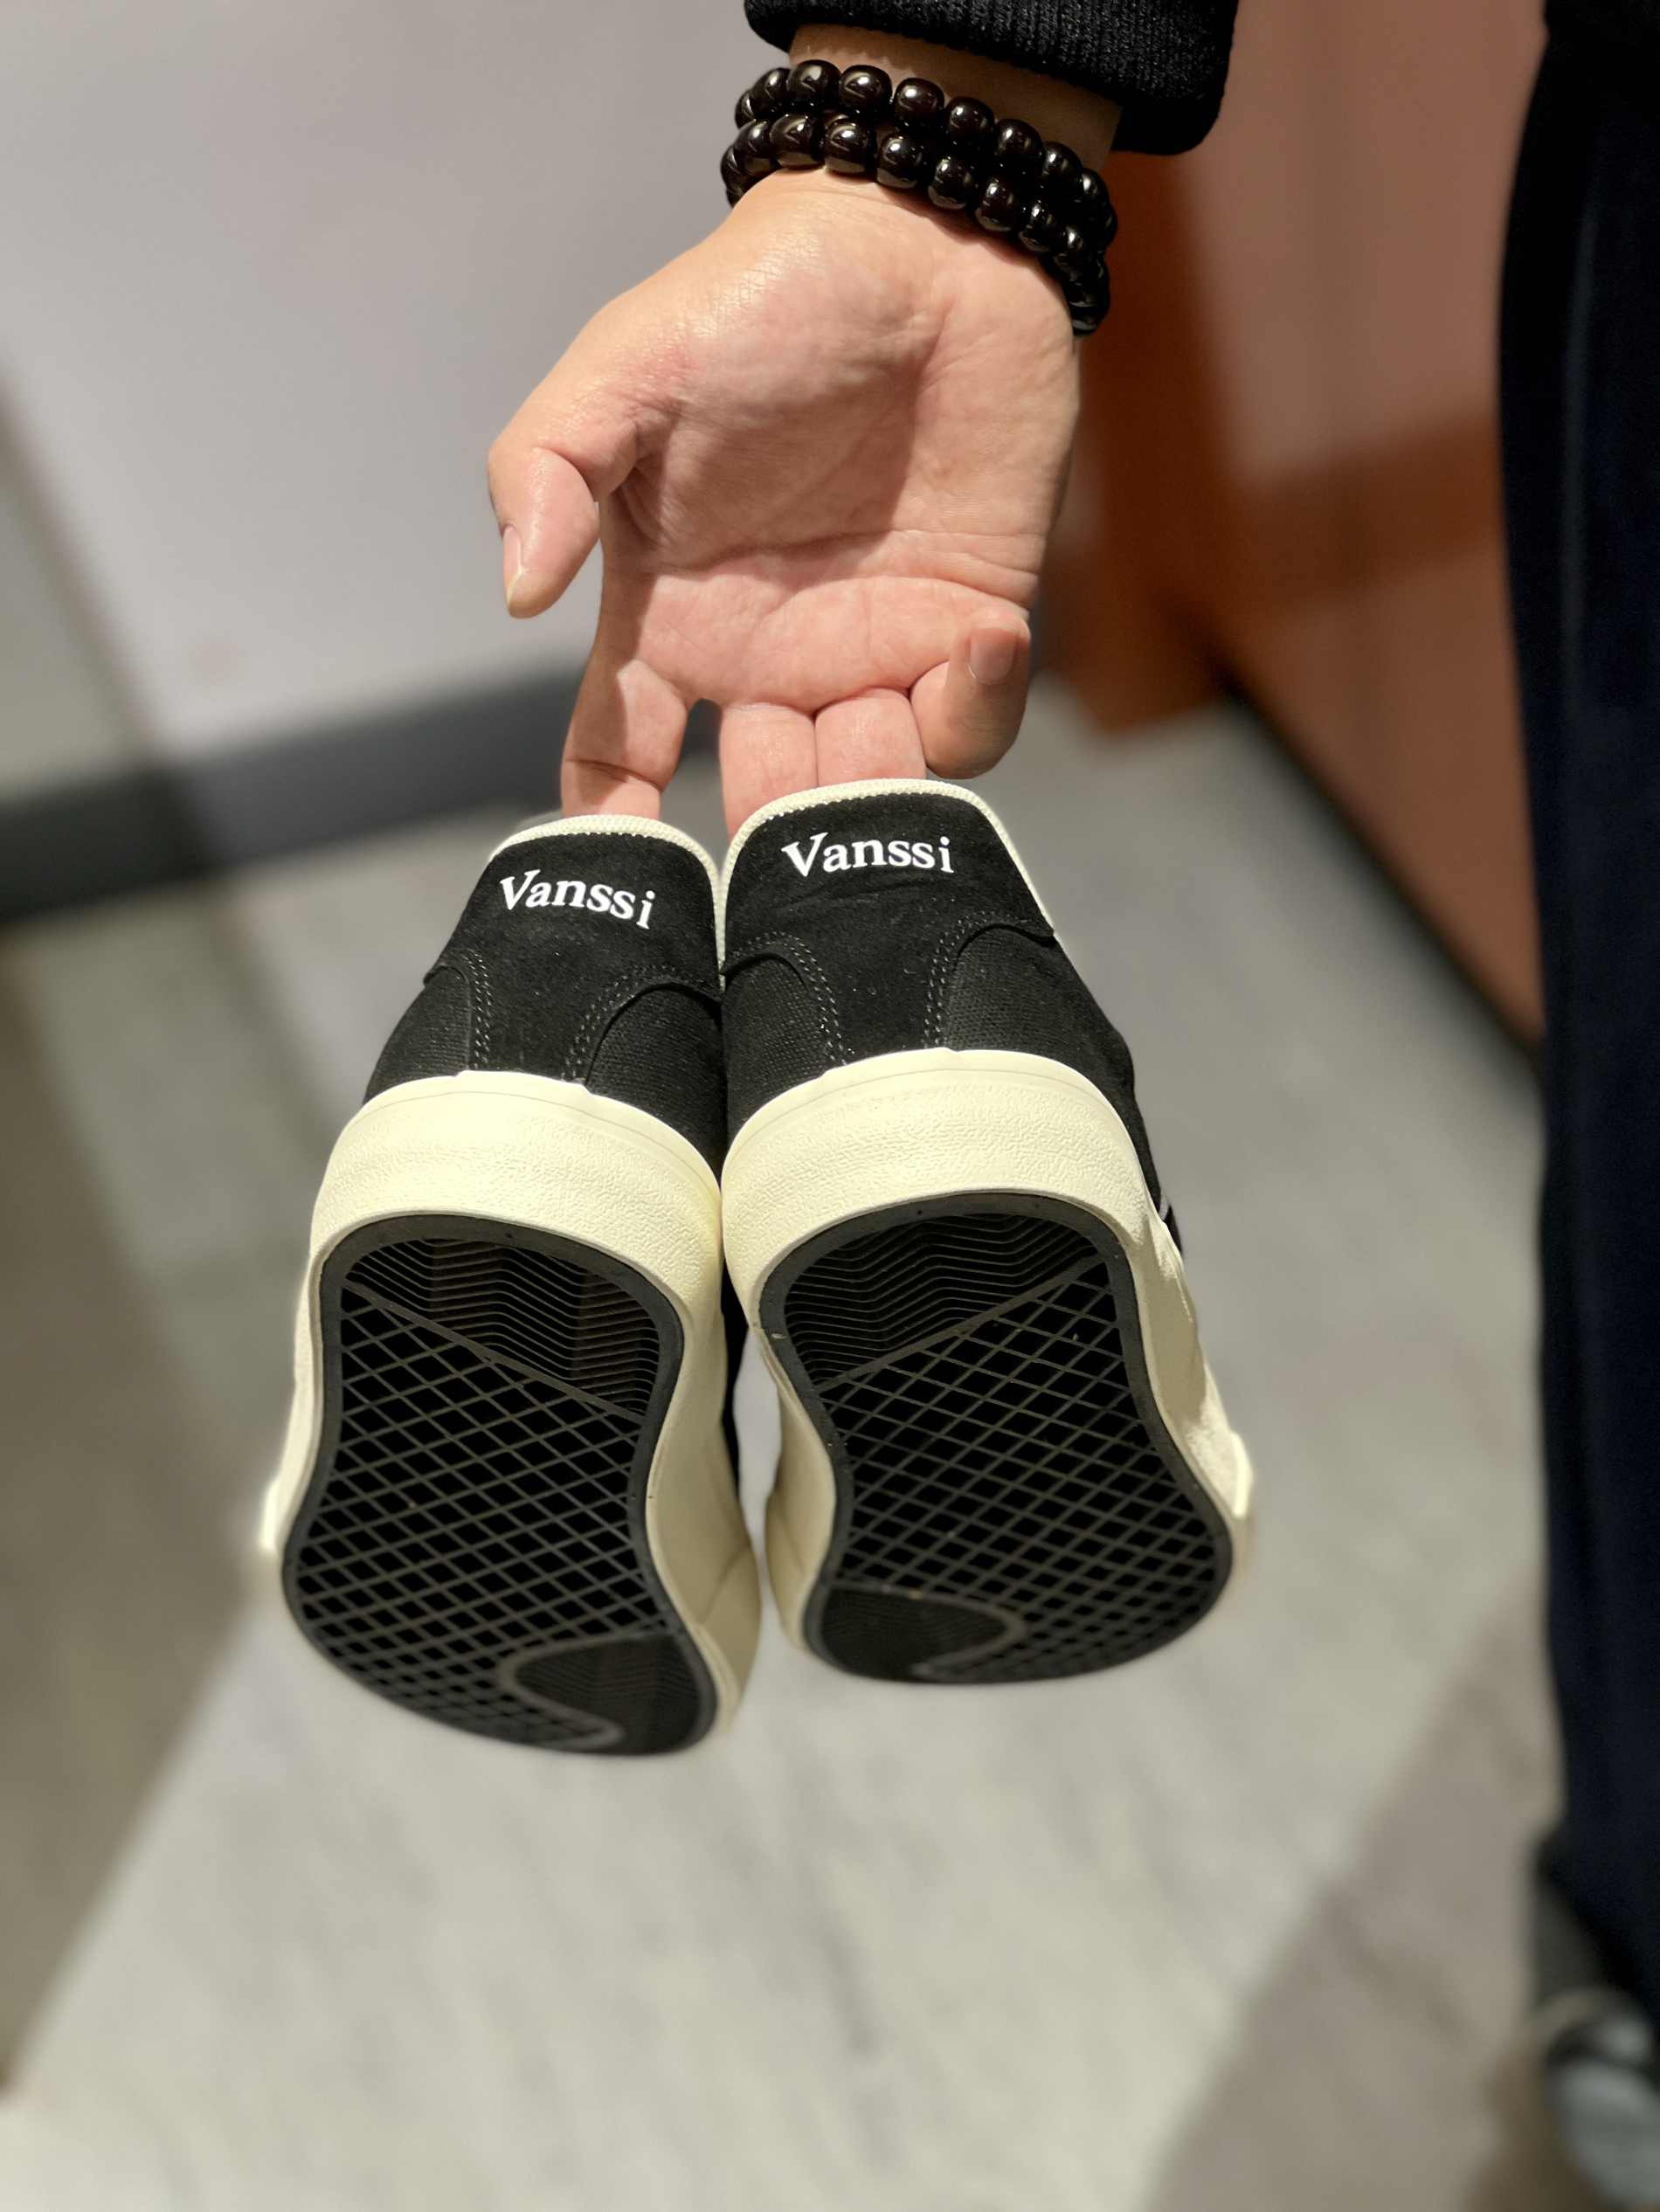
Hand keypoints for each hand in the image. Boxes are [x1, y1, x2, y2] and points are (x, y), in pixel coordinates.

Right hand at [489, 141, 1082, 829]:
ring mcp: (873, 653)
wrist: (925, 240)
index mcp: (671, 619)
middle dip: (772, 823)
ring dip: (868, 789)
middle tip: (782, 767)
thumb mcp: (624, 370)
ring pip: (867, 792)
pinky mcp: (970, 632)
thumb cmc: (758, 300)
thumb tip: (517, 594)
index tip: (620, 854)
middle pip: (763, 804)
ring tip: (872, 711)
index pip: (620, 754)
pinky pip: (972, 733)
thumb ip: (549, 467)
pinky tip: (977, 635)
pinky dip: (975, 711)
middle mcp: (769, 658)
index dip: (613, 823)